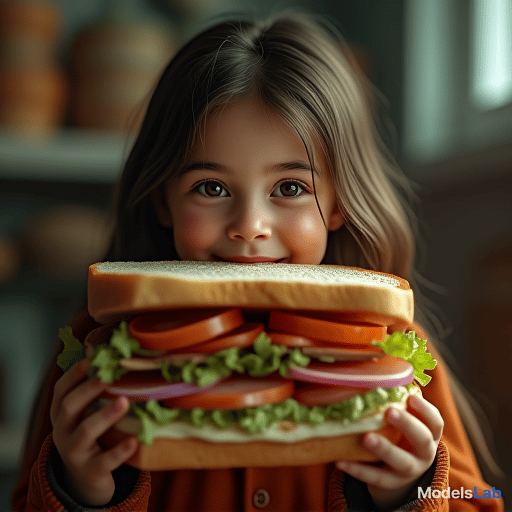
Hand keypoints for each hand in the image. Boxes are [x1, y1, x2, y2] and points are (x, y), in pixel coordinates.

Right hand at [50, 359, 137, 506]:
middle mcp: (63, 432)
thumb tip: (109, 355)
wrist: (86, 481)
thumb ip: (94, 391)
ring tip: (124, 401)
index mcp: (62, 415)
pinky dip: (119, 452)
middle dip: (88, 390)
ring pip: (86, 431)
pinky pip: (105, 461)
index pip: (61, 391)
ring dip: (105, 415)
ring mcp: (74, 453)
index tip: (89, 360)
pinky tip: (134, 441)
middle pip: (69, 407)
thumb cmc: (92, 436)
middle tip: (108, 377)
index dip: (73, 375)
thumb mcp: (86, 414)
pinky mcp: (91, 471)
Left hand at [336, 393, 443, 511]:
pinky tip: (340, 461)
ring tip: (366, 438)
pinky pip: (375, 478)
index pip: (435, 422)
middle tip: (389, 411)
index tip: (411, 396)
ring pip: (401, 462)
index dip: (425, 409)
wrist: (400, 471)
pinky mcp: (391, 483)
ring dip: (384, 449)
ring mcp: (410, 470)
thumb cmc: (400, 433)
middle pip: (422, 439)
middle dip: (406, 424)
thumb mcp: (406, 419)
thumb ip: (398, 400)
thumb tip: (379, 366)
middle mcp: (424, 453)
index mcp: (429, 434)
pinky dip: (358, 470)